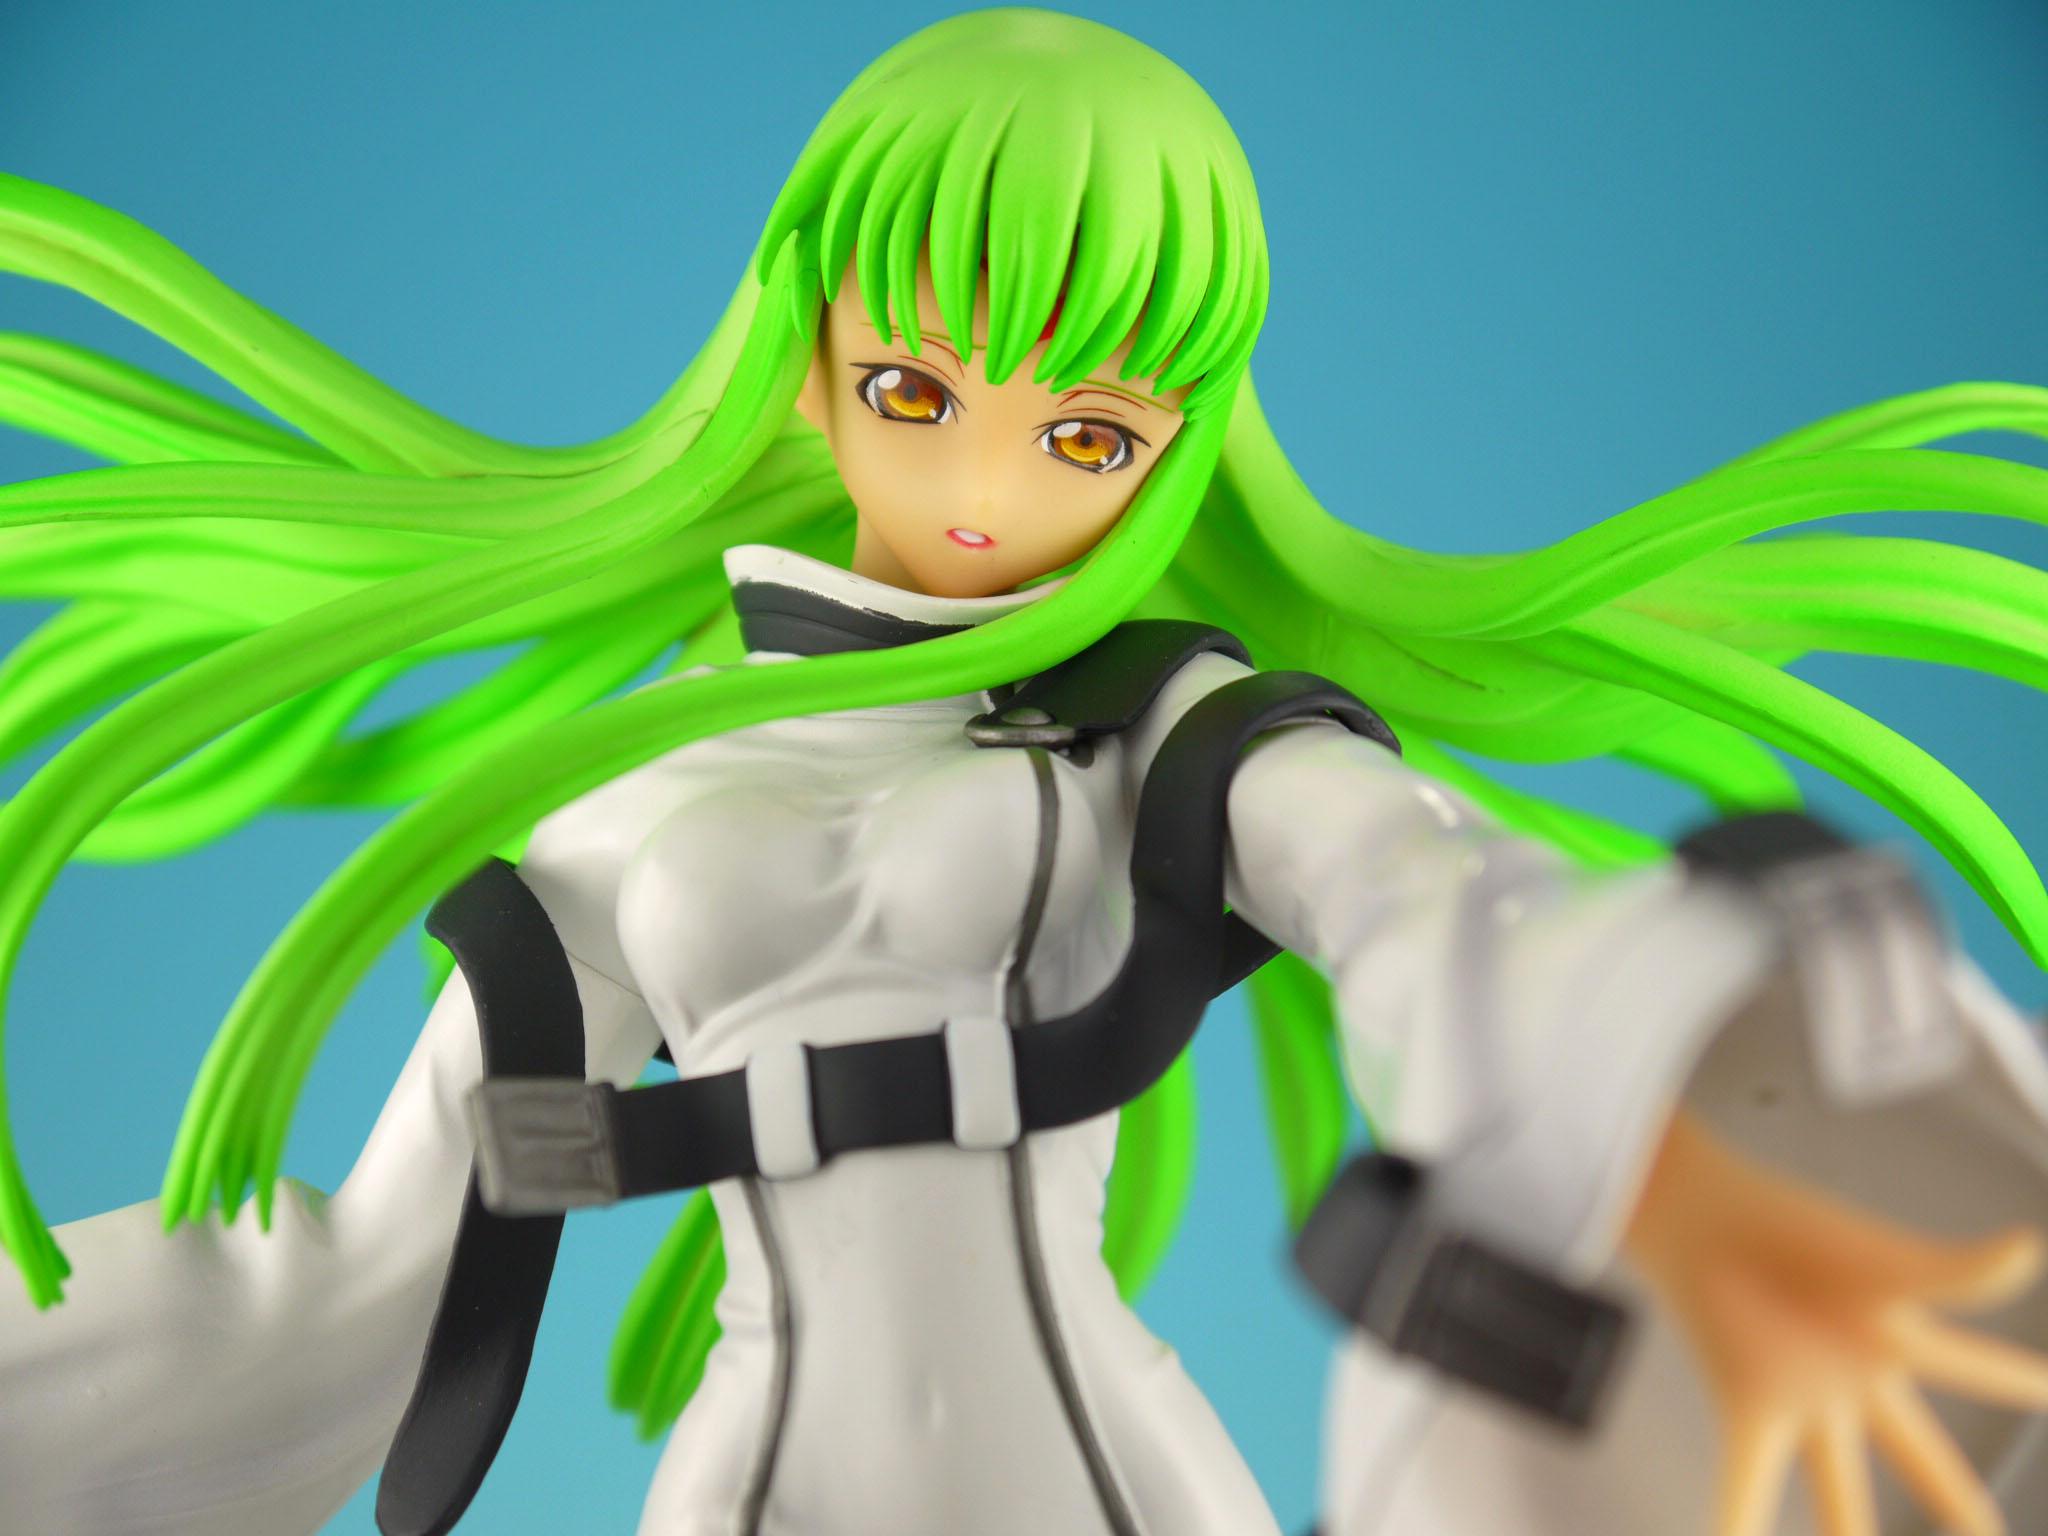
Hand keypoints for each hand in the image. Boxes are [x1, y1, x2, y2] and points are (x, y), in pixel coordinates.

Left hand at [1624, 1108, 2047, 1535]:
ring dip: (1846, 1531)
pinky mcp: (1746, 1405)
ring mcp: (1804, 1397)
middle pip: (1923, 1460)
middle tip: (1982, 1530)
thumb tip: (2027, 1249)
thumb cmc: (1792, 1225)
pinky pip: (1746, 1485)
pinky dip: (1736, 1524)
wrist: (1702, 1209)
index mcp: (1900, 1338)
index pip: (1983, 1369)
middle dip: (1957, 1500)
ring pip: (1838, 1493)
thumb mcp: (1888, 1260)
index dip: (2022, 1381)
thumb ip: (1958, 1274)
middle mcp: (1857, 1379)